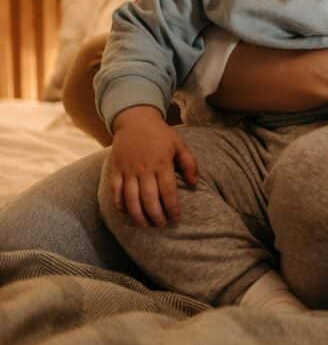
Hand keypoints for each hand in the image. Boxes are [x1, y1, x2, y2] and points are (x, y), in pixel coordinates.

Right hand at [109, 105, 198, 226]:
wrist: (135, 120)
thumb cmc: (161, 134)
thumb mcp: (180, 145)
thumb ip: (189, 164)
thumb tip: (194, 184)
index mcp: (162, 164)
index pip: (168, 191)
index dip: (172, 207)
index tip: (175, 218)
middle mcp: (144, 169)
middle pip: (149, 199)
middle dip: (156, 215)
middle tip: (161, 225)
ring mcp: (128, 170)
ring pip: (131, 198)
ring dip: (138, 214)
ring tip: (145, 225)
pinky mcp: (116, 170)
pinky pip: (116, 190)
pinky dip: (119, 204)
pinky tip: (126, 213)